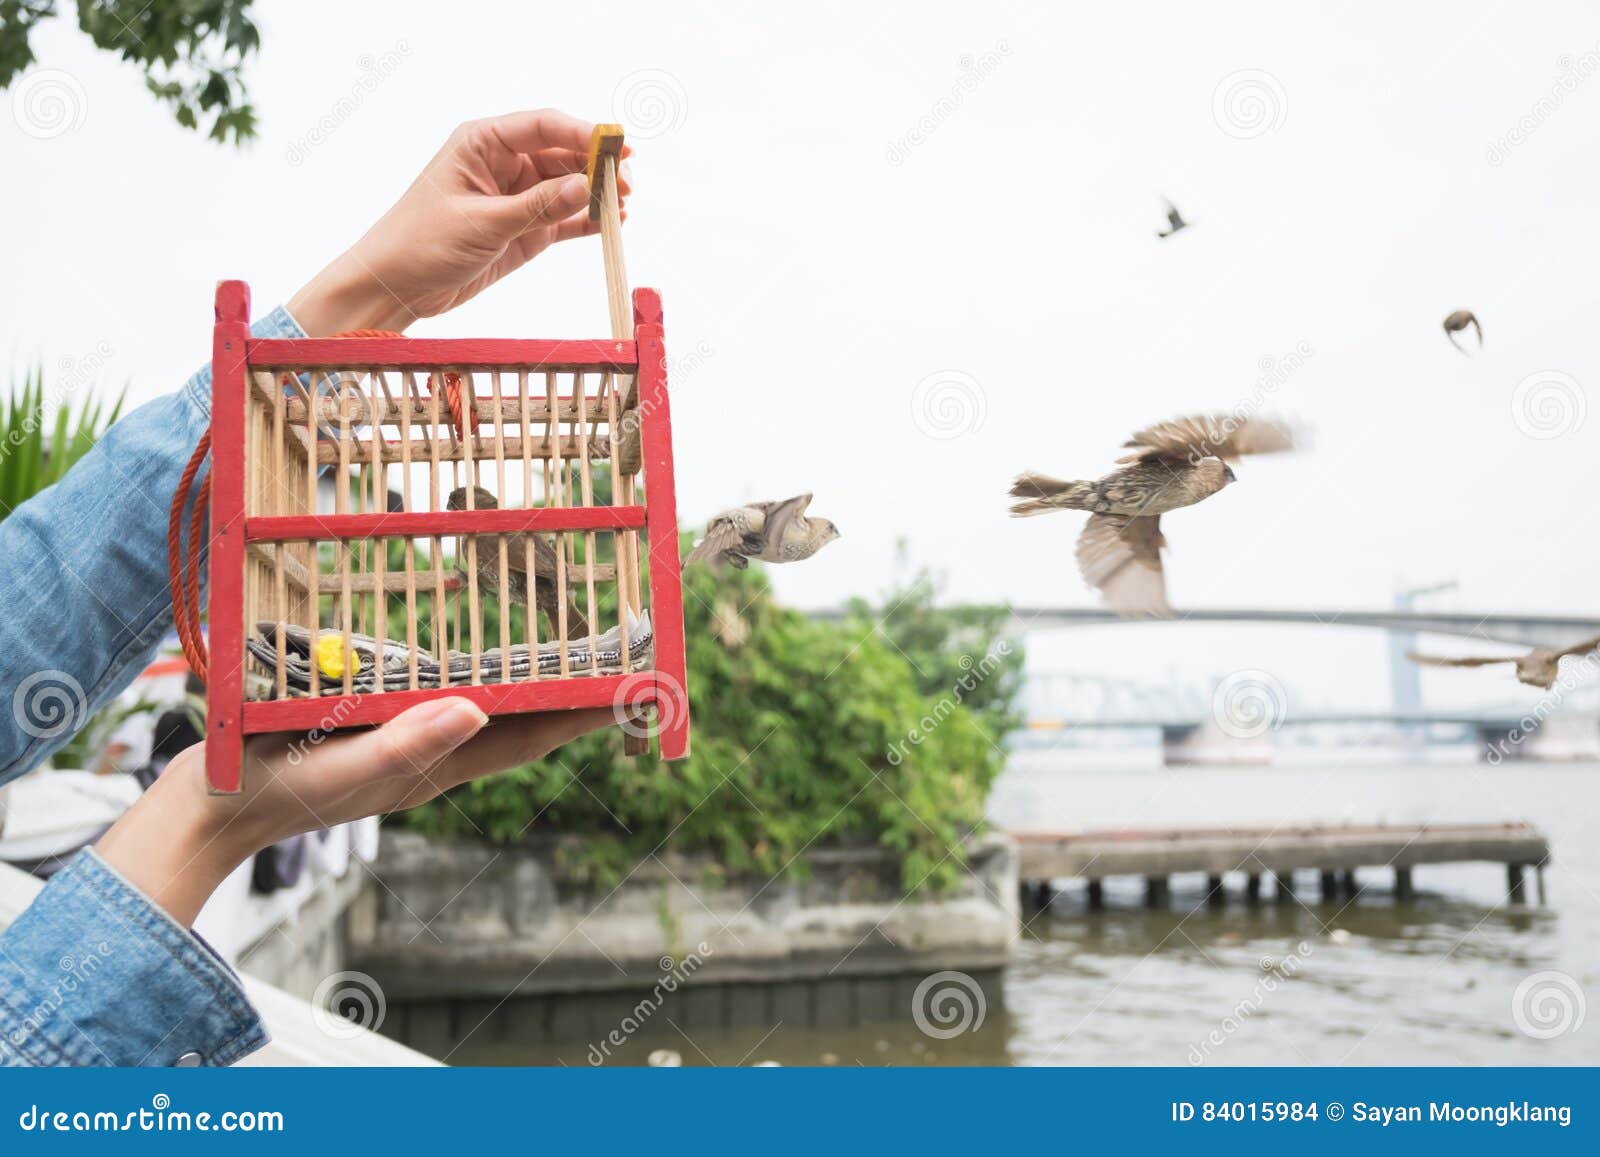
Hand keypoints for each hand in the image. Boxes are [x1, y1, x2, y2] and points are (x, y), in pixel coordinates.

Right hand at [95, 700, 615, 925]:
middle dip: (575, 691)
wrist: (203, 812)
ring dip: (534, 683)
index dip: (585, 709)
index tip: (637, 677)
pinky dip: (479, 680)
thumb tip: (476, 711)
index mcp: (433, 766)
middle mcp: (432, 756)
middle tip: (623, 649)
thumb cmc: (265, 789)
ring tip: (577, 650)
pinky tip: (480, 661)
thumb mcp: (335, 767)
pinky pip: (446, 702)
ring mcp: (406, 745)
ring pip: (490, 712)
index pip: (530, 736)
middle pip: (522, 722)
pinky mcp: (376, 730)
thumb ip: (402, 745)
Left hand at [287, 109, 631, 335]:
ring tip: (623, 205)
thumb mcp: (483, 223)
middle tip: (625, 182)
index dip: (582, 133)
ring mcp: (515, 197)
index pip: (542, 126)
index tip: (614, 145)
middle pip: (561, 155)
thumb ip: (537, 206)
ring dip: (595, 195)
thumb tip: (586, 188)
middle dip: (595, 166)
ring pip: (566, 187)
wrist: (396, 286)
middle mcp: (502, 164)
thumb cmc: (421, 242)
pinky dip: (586, 221)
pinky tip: (611, 223)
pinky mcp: (523, 230)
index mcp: (482, 143)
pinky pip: (563, 219)